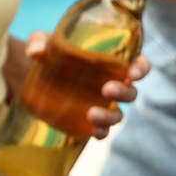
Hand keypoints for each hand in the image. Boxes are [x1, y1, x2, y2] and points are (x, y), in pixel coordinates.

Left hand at [23, 31, 149, 138]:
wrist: (34, 79)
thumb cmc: (49, 54)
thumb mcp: (42, 42)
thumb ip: (39, 42)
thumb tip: (36, 53)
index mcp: (111, 63)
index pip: (137, 66)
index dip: (141, 69)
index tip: (133, 72)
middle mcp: (113, 85)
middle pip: (130, 93)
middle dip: (123, 92)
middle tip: (106, 89)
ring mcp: (103, 106)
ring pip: (118, 115)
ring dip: (110, 116)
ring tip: (91, 113)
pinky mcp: (90, 122)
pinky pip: (103, 131)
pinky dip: (101, 132)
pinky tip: (93, 131)